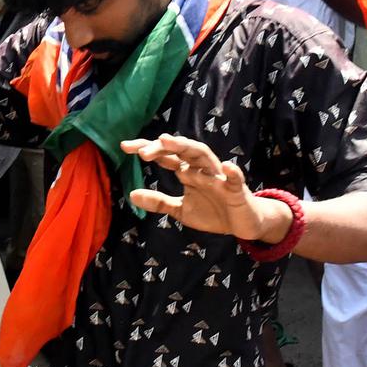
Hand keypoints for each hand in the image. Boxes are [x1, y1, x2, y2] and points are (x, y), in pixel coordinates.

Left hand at [122, 135, 291, 242]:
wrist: (242, 225)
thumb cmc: (213, 212)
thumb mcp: (181, 210)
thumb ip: (158, 201)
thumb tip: (131, 194)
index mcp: (188, 172)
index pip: (165, 155)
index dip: (147, 148)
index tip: (124, 146)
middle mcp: (201, 169)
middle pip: (181, 150)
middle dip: (163, 147)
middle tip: (142, 151)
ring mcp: (218, 177)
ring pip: (204, 155)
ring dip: (187, 147)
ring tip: (169, 141)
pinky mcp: (236, 190)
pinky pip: (235, 179)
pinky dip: (232, 172)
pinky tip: (226, 167)